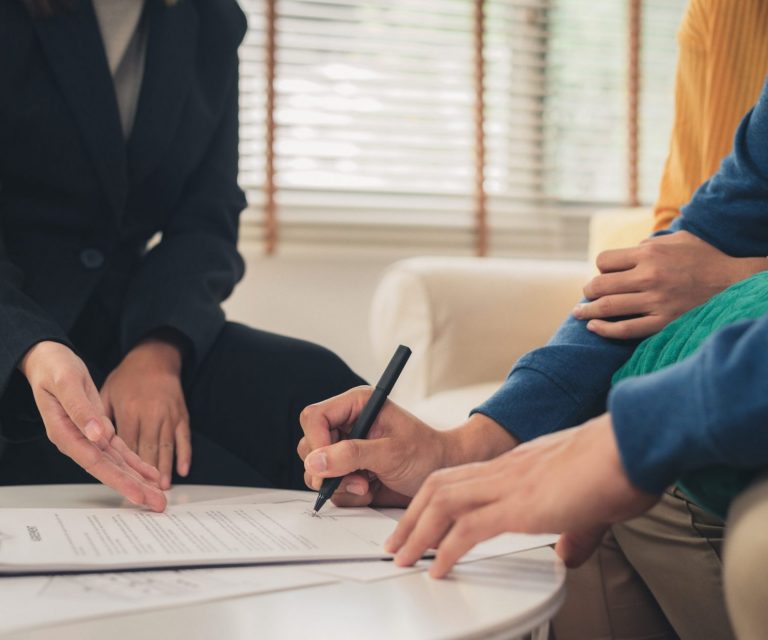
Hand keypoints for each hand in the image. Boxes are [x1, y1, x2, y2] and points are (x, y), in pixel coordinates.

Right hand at [19, 341, 165, 510]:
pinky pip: (119, 451)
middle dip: (134, 488)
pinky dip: (135, 463)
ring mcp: (88, 438)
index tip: (138, 493)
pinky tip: (149, 474)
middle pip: (109, 470)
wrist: (50, 360)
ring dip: (138, 480)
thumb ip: (80, 410)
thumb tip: (96, 435)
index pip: (95, 463)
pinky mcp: (98, 430)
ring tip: (158, 495)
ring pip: (117, 464)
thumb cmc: (54, 369)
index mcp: (65, 433)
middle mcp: (77, 441)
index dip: (119, 480)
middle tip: (157, 503)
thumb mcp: (66, 383)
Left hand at [101, 338, 190, 489]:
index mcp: (129, 410)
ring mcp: (169, 416)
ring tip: (161, 489)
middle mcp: (151, 414)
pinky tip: (182, 471)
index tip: (123, 483)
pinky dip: (184, 455)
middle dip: (146, 475)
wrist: (155, 358)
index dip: (124, 466)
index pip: (125, 445)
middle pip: (147, 450)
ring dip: (164, 469)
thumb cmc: (128, 377)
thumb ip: (101, 418)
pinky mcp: (181, 415)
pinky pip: (184, 438)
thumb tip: (94, 441)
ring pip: (166, 447)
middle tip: (146, 495)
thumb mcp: (107, 392)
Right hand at [297, 388, 515, 507]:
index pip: (314, 417)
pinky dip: (348, 495)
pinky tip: (371, 489)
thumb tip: (314, 462)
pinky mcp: (347, 471)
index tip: (327, 465)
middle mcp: (346, 425)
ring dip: (340, 485)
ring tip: (368, 485)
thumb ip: (352, 455)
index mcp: (356, 406)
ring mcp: (344, 450)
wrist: (443, 473)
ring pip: (316, 470)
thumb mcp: (392, 452)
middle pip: (309, 446)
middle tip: (359, 481)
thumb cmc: (426, 454)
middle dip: (329, 469)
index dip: (316, 442)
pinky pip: (330, 487)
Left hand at [385, 414, 657, 577]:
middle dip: (412, 515)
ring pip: (442, 502)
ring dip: (418, 531)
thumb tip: (568, 552)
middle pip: (439, 486)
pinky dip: (446, 550)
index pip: (462, 478)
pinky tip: (438, 569)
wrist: (635, 442)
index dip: (435, 499)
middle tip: (397, 541)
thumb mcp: (591, 503)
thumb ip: (574, 528)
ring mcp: (510, 485)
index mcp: (517, 465)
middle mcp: (505, 470)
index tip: (422, 521)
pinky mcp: (521, 505)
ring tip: (403, 557)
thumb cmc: (621, 463)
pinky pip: (468, 529)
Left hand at [574, 231, 766, 338]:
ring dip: (587, 311)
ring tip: (579, 313)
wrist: (735, 283)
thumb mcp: (678, 239)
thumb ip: (650, 243)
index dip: (600, 268)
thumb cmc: (705, 258)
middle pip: (599, 284)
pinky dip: (604, 330)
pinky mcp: (663, 322)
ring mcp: (655, 301)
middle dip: (588, 290)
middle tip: (586, 294)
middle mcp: (649, 277)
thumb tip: (629, 250)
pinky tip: (593, 328)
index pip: (604, 261)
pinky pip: (625, 330)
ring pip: (607, 307)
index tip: (603, 274)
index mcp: (650, 254)